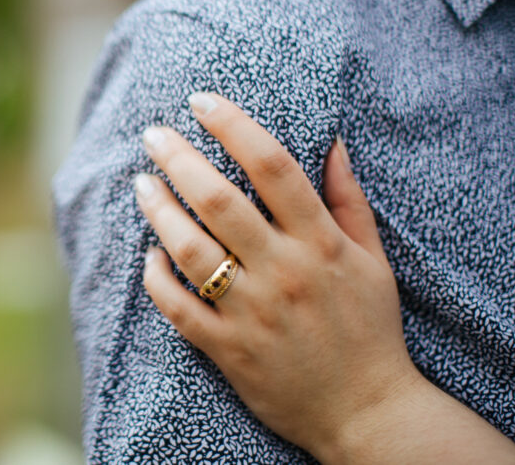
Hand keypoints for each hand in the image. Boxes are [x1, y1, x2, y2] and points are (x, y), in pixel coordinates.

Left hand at [135, 91, 422, 458]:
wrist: (368, 413)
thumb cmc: (369, 328)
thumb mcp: (373, 260)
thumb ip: (348, 200)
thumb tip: (332, 141)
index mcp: (321, 243)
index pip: (273, 167)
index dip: (233, 126)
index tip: (202, 101)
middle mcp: (284, 272)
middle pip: (219, 201)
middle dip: (179, 159)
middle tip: (153, 135)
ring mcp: (253, 312)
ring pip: (190, 250)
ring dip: (158, 211)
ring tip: (141, 184)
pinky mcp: (229, 349)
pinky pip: (178, 308)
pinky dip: (156, 278)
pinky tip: (149, 255)